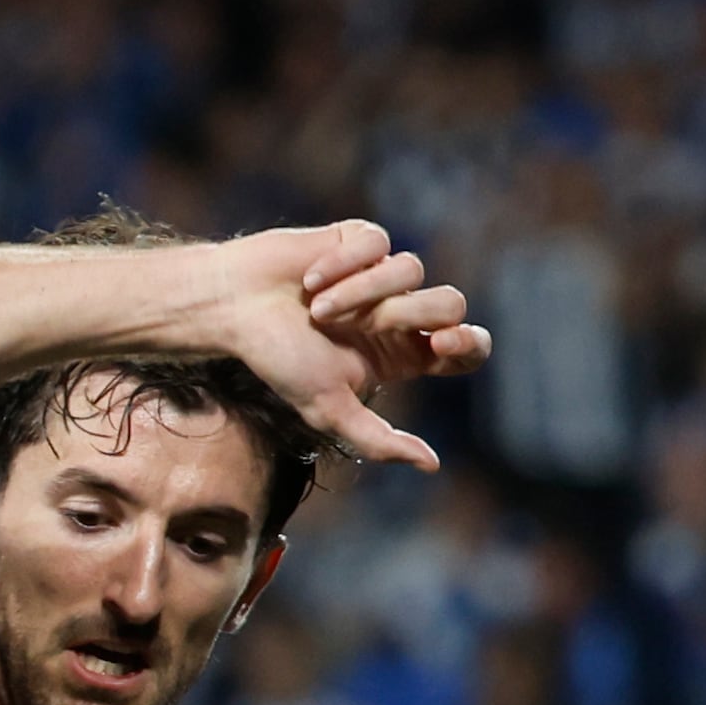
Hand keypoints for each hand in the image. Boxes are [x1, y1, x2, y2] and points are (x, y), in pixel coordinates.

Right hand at [190, 221, 490, 476]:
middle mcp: (400, 313)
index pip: (467, 347)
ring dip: (360, 293)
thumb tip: (431, 465)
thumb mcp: (329, 410)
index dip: (469, 344)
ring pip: (412, 269)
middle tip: (364, 324)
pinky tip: (310, 280)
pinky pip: (378, 244)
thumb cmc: (279, 360)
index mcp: (403, 354)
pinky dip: (343, 264)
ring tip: (318, 309)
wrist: (236, 309)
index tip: (443, 344)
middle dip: (408, 314)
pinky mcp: (361, 239)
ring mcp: (382, 273)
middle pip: (450, 303)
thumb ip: (380, 442)